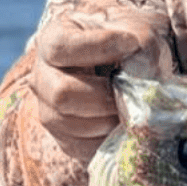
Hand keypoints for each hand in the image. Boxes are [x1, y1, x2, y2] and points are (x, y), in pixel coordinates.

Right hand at [32, 10, 169, 161]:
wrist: (135, 69)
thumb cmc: (134, 47)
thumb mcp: (142, 37)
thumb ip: (143, 54)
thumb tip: (141, 88)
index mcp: (53, 40)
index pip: (61, 47)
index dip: (100, 46)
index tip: (132, 43)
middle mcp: (42, 76)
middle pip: (62, 94)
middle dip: (104, 97)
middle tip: (130, 92)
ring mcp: (50, 111)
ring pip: (73, 124)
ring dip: (111, 120)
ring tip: (131, 106)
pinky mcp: (67, 140)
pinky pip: (86, 149)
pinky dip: (113, 139)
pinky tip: (127, 123)